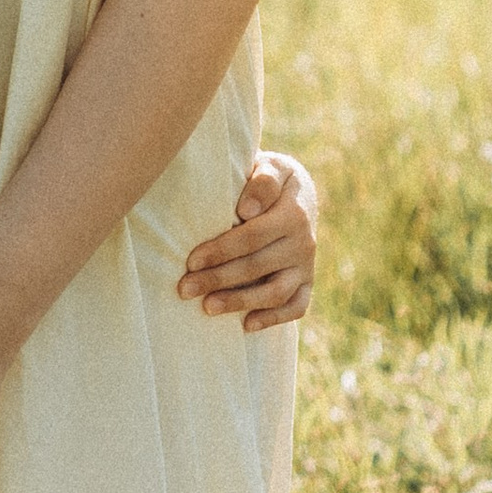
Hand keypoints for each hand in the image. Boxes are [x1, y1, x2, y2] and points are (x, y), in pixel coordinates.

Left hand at [178, 148, 317, 330]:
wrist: (297, 191)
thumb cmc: (268, 177)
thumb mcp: (271, 166)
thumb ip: (262, 181)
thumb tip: (247, 210)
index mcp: (292, 213)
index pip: (252, 237)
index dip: (220, 251)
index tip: (190, 261)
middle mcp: (303, 242)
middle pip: (257, 266)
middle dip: (218, 279)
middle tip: (184, 289)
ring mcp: (306, 265)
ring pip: (275, 292)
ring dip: (240, 302)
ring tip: (207, 308)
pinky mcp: (307, 282)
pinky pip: (297, 306)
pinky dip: (274, 319)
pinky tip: (246, 325)